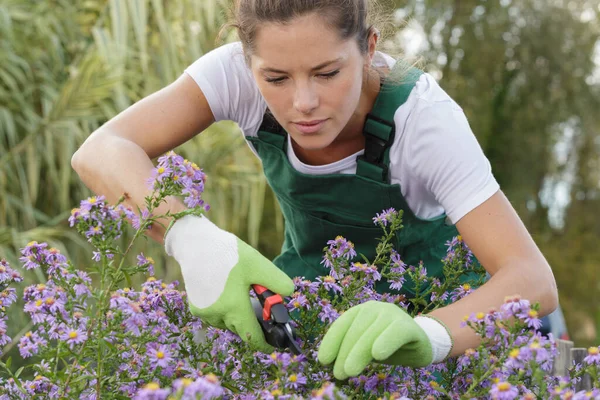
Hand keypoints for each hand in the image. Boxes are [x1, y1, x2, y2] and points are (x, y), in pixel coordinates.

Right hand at [165, 215, 293, 352]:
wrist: (196, 244)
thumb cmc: (228, 253)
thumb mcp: (259, 264)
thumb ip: (278, 282)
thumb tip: (288, 294)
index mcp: (234, 307)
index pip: (252, 337)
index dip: (264, 344)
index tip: (273, 345)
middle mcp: (217, 315)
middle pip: (240, 329)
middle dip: (252, 323)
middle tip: (260, 308)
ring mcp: (204, 312)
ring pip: (226, 323)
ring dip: (236, 317)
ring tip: (242, 296)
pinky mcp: (195, 307)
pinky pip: (215, 316)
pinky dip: (224, 311)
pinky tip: (227, 293)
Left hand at [317, 301, 433, 379]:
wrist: (421, 344)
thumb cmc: (388, 346)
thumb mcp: (366, 348)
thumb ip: (351, 349)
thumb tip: (330, 363)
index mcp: (361, 311)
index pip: (342, 324)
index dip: (332, 341)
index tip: (324, 360)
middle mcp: (374, 308)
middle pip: (355, 330)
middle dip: (345, 352)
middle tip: (339, 374)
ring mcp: (392, 314)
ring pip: (372, 333)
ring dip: (360, 352)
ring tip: (350, 371)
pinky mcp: (409, 325)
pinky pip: (396, 332)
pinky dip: (386, 341)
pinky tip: (378, 354)